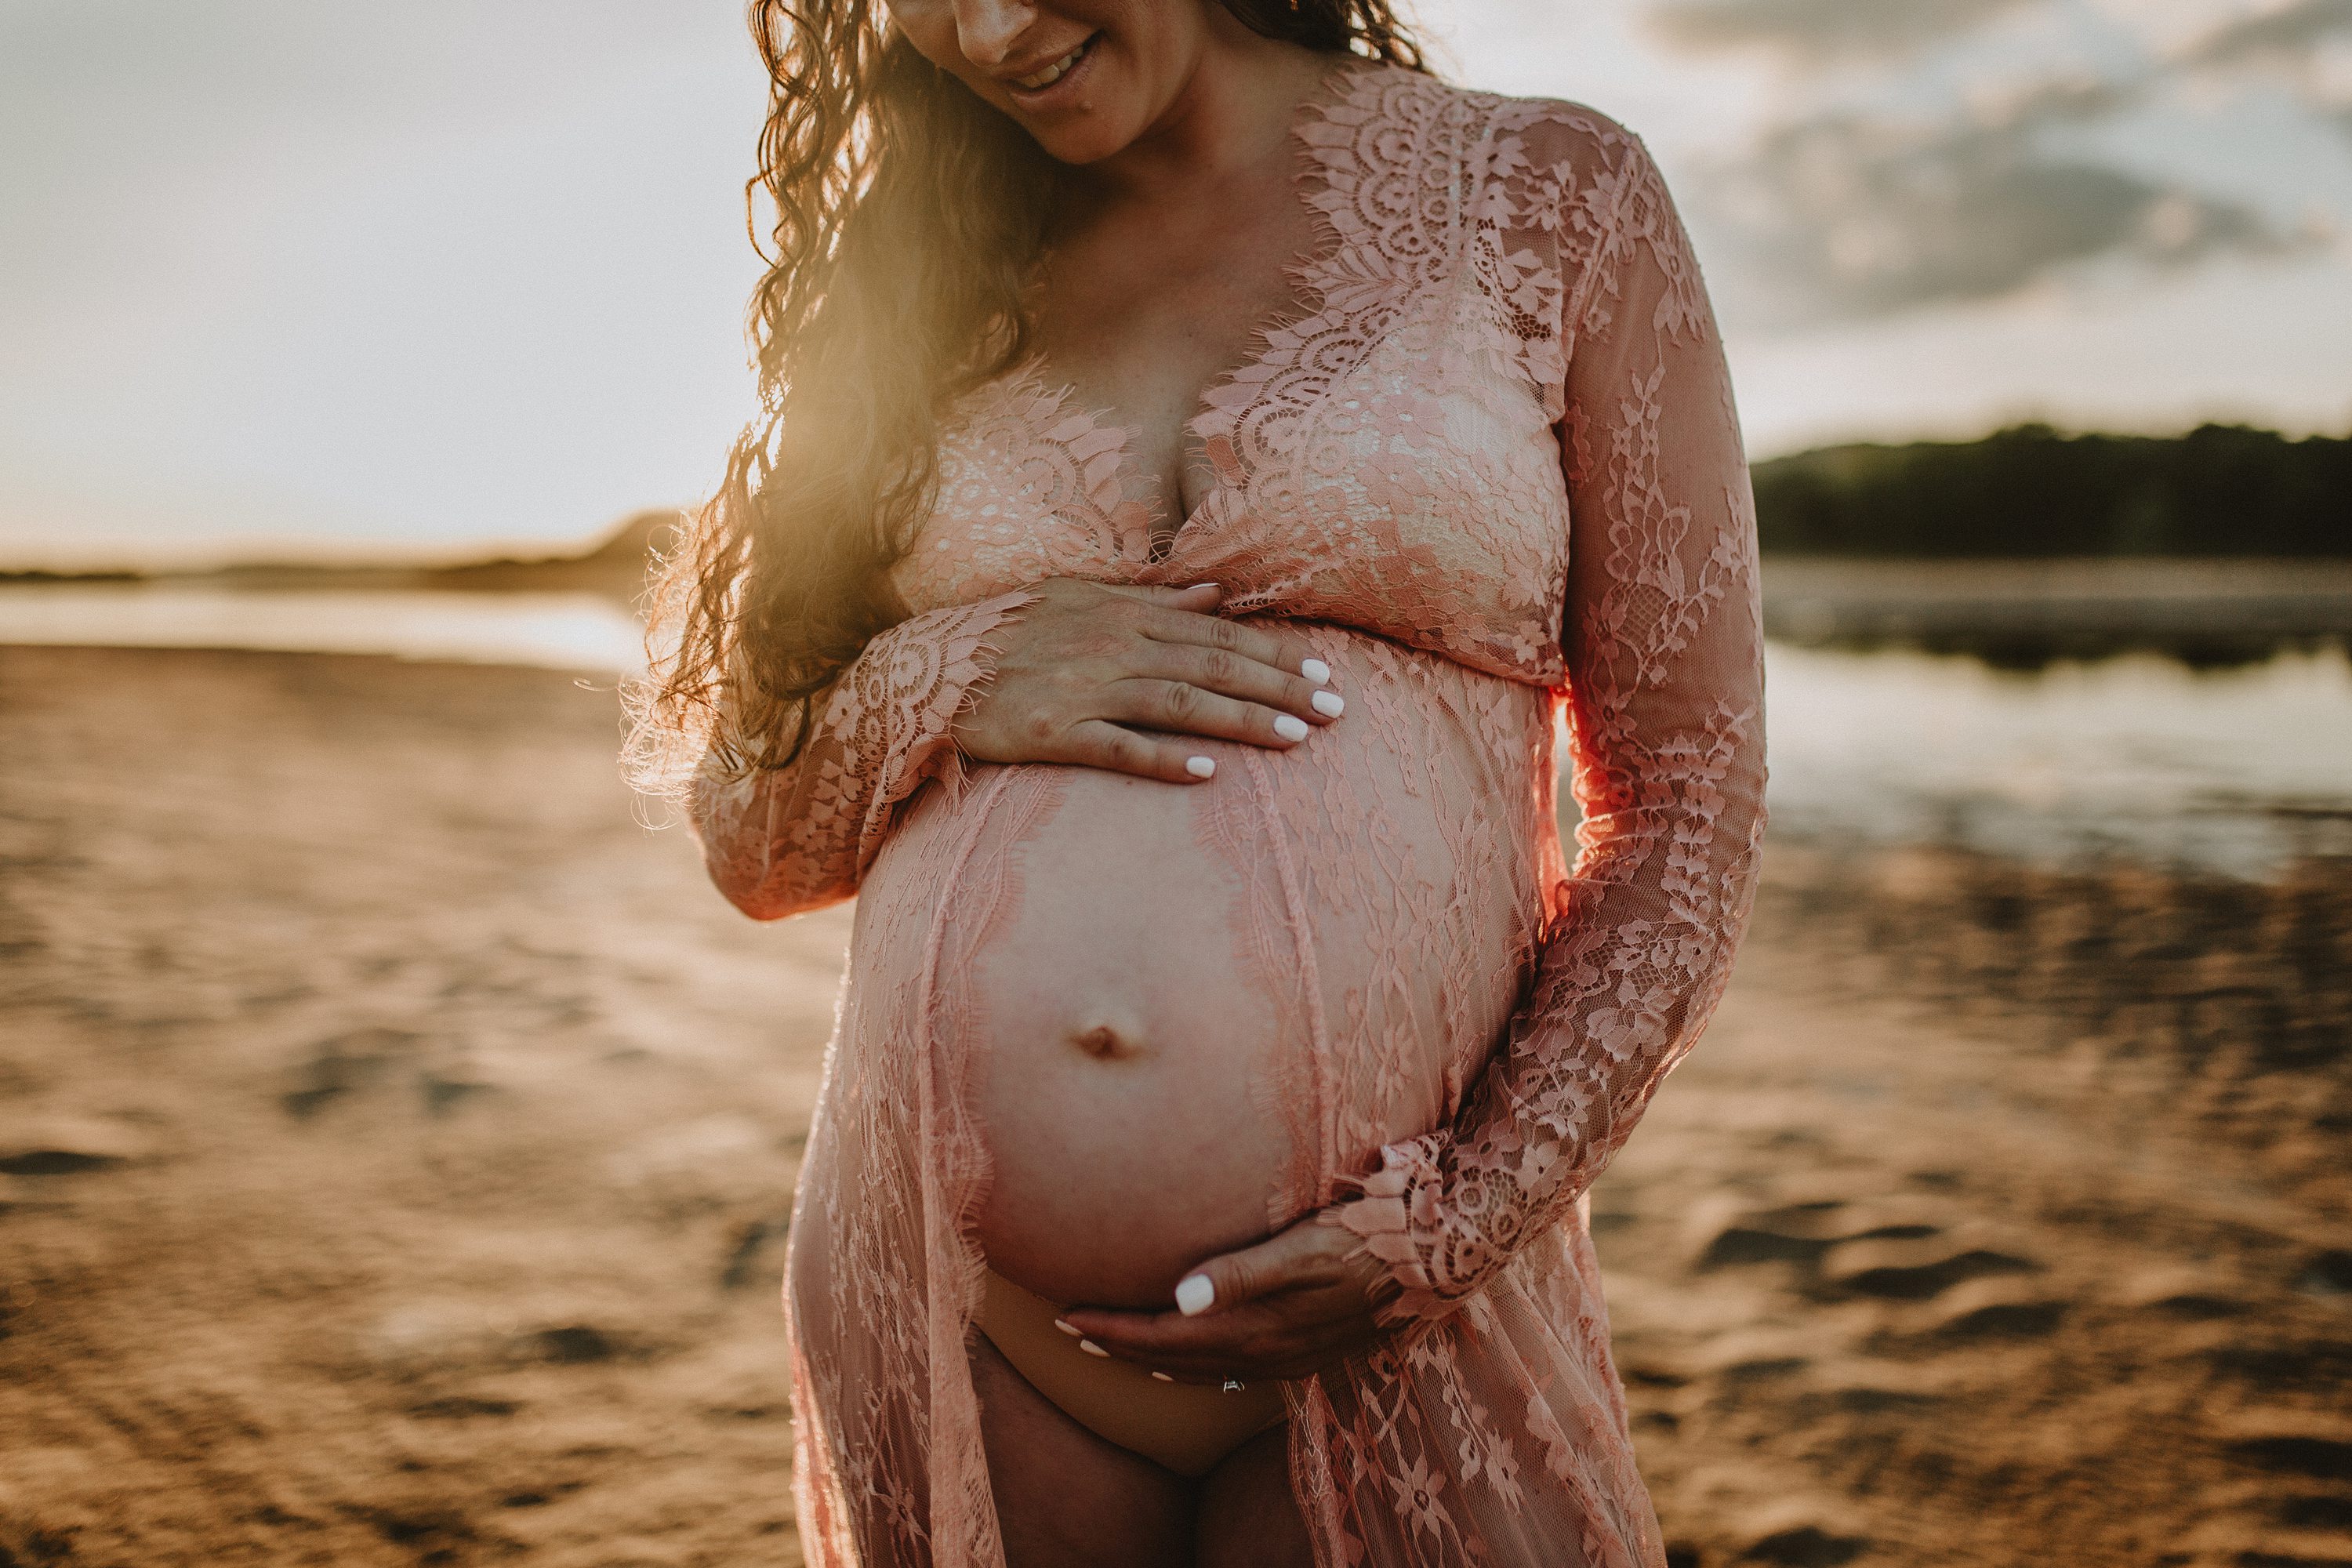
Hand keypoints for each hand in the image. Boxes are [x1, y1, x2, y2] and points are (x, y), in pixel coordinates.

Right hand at [954, 579, 1342, 783]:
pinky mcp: (1053, 733)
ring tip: (1296, 739)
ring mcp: (1083, 690)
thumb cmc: (1009, 634)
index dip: (1273, 655)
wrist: (927, 670)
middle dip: (1279, 688)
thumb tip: (1215, 595)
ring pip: (1179, 704)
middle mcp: (1111, 646)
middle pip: (1211, 667)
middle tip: (1335, 711)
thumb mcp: (1078, 597)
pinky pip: (1117, 749)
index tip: (1323, 673)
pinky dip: (1164, 760)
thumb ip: (1149, 599)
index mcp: (1122, 614)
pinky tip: (1208, 775)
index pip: (1216, 635)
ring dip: (1242, 720)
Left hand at [1058, 1210, 1392, 1384]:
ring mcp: (1288, 1358)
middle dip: (1118, 1346)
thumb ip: (1241, 1273)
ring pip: (1200, 1369)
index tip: (1065, 1315)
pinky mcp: (1305, 1352)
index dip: (1111, 1329)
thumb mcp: (1303, 1245)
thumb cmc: (1368, 1237)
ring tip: (1114, 1345)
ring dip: (1152, 1358)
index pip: (1162, 1336)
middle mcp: (1266, 1352)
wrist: (1438, 1259)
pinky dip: (1196, 1367)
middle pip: (1173, 1358)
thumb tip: (1178, 1298)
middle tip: (1069, 1331)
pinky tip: (1189, 1360)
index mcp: (1255, 1327)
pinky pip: (1232, 1371)